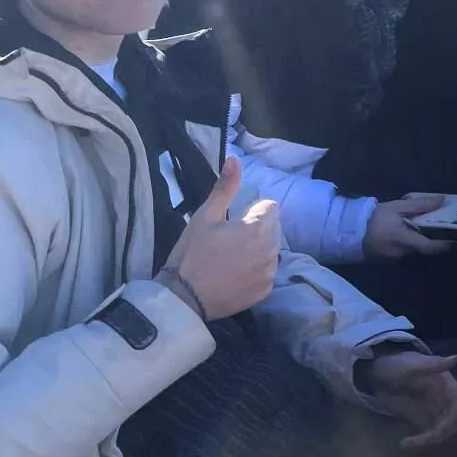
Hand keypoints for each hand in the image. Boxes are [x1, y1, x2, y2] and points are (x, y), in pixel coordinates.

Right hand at [161, 157, 280, 319]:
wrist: (183, 297)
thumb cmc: (192, 253)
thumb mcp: (205, 216)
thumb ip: (225, 187)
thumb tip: (235, 159)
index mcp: (259, 228)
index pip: (270, 207)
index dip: (251, 212)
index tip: (233, 222)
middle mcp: (272, 249)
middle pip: (273, 228)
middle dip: (256, 229)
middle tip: (229, 240)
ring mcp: (270, 272)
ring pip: (271, 250)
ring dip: (258, 249)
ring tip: (230, 258)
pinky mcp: (265, 290)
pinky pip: (267, 271)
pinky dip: (256, 270)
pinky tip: (234, 274)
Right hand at [363, 194, 455, 261]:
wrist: (348, 230)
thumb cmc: (374, 217)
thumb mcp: (397, 207)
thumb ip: (420, 205)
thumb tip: (442, 200)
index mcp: (403, 239)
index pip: (429, 247)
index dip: (444, 245)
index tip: (456, 240)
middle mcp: (400, 253)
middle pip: (421, 248)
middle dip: (430, 239)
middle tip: (439, 228)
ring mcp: (393, 259)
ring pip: (411, 250)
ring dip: (417, 241)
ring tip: (420, 227)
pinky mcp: (386, 260)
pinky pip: (402, 252)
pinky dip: (406, 244)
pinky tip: (404, 233)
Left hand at [366, 351, 456, 448]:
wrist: (378, 373)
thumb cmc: (396, 365)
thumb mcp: (411, 365)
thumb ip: (433, 365)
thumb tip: (456, 358)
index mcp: (446, 383)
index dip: (455, 416)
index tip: (441, 428)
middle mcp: (443, 398)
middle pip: (453, 420)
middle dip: (441, 433)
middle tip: (420, 441)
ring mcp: (433, 409)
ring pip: (441, 429)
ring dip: (429, 440)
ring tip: (407, 444)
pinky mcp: (421, 419)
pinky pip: (427, 433)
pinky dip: (420, 440)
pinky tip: (405, 443)